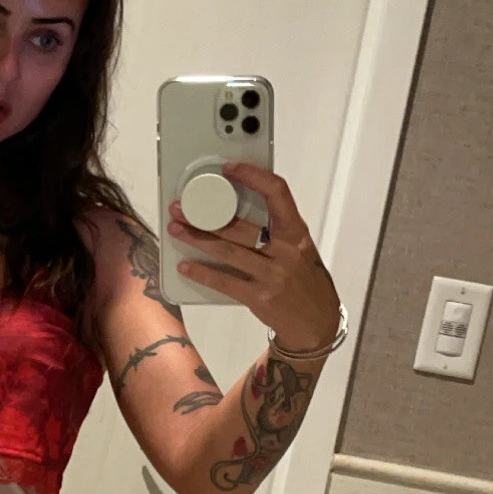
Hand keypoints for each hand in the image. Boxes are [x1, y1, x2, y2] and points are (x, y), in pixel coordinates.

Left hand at [167, 165, 340, 352]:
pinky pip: (224, 282)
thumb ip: (277, 231)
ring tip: (176, 229)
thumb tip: (236, 211)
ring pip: (227, 251)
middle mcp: (286, 251)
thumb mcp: (300, 250)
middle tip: (180, 207)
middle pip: (239, 226)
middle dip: (205, 216)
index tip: (230, 169)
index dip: (253, 176)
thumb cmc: (305, 282)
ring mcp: (273, 275)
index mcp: (297, 233)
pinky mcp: (259, 297)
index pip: (277, 193)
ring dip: (197, 239)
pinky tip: (185, 266)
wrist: (317, 324)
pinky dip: (202, 272)